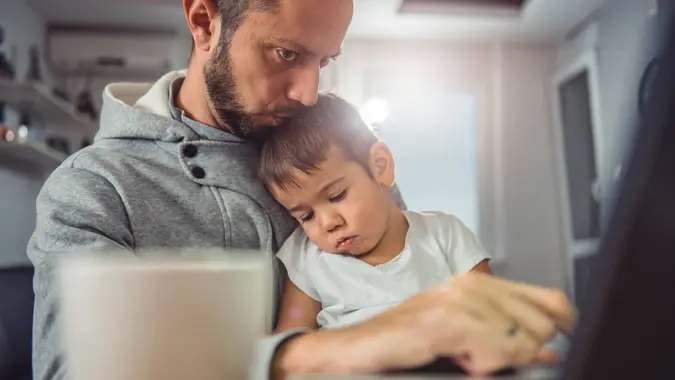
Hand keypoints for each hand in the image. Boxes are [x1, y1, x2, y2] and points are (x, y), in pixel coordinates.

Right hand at [342, 272, 574, 374]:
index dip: (565, 325)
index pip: (550, 299)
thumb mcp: (467, 338)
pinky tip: (461, 359)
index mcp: (479, 283)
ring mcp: (460, 299)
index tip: (557, 345)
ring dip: (497, 360)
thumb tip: (548, 350)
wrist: (362, 348)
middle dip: (523, 350)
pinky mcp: (449, 319)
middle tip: (483, 356)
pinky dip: (484, 364)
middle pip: (543, 323)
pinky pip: (497, 351)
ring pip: (522, 341)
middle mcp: (473, 284)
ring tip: (465, 355)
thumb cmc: (406, 341)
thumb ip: (508, 339)